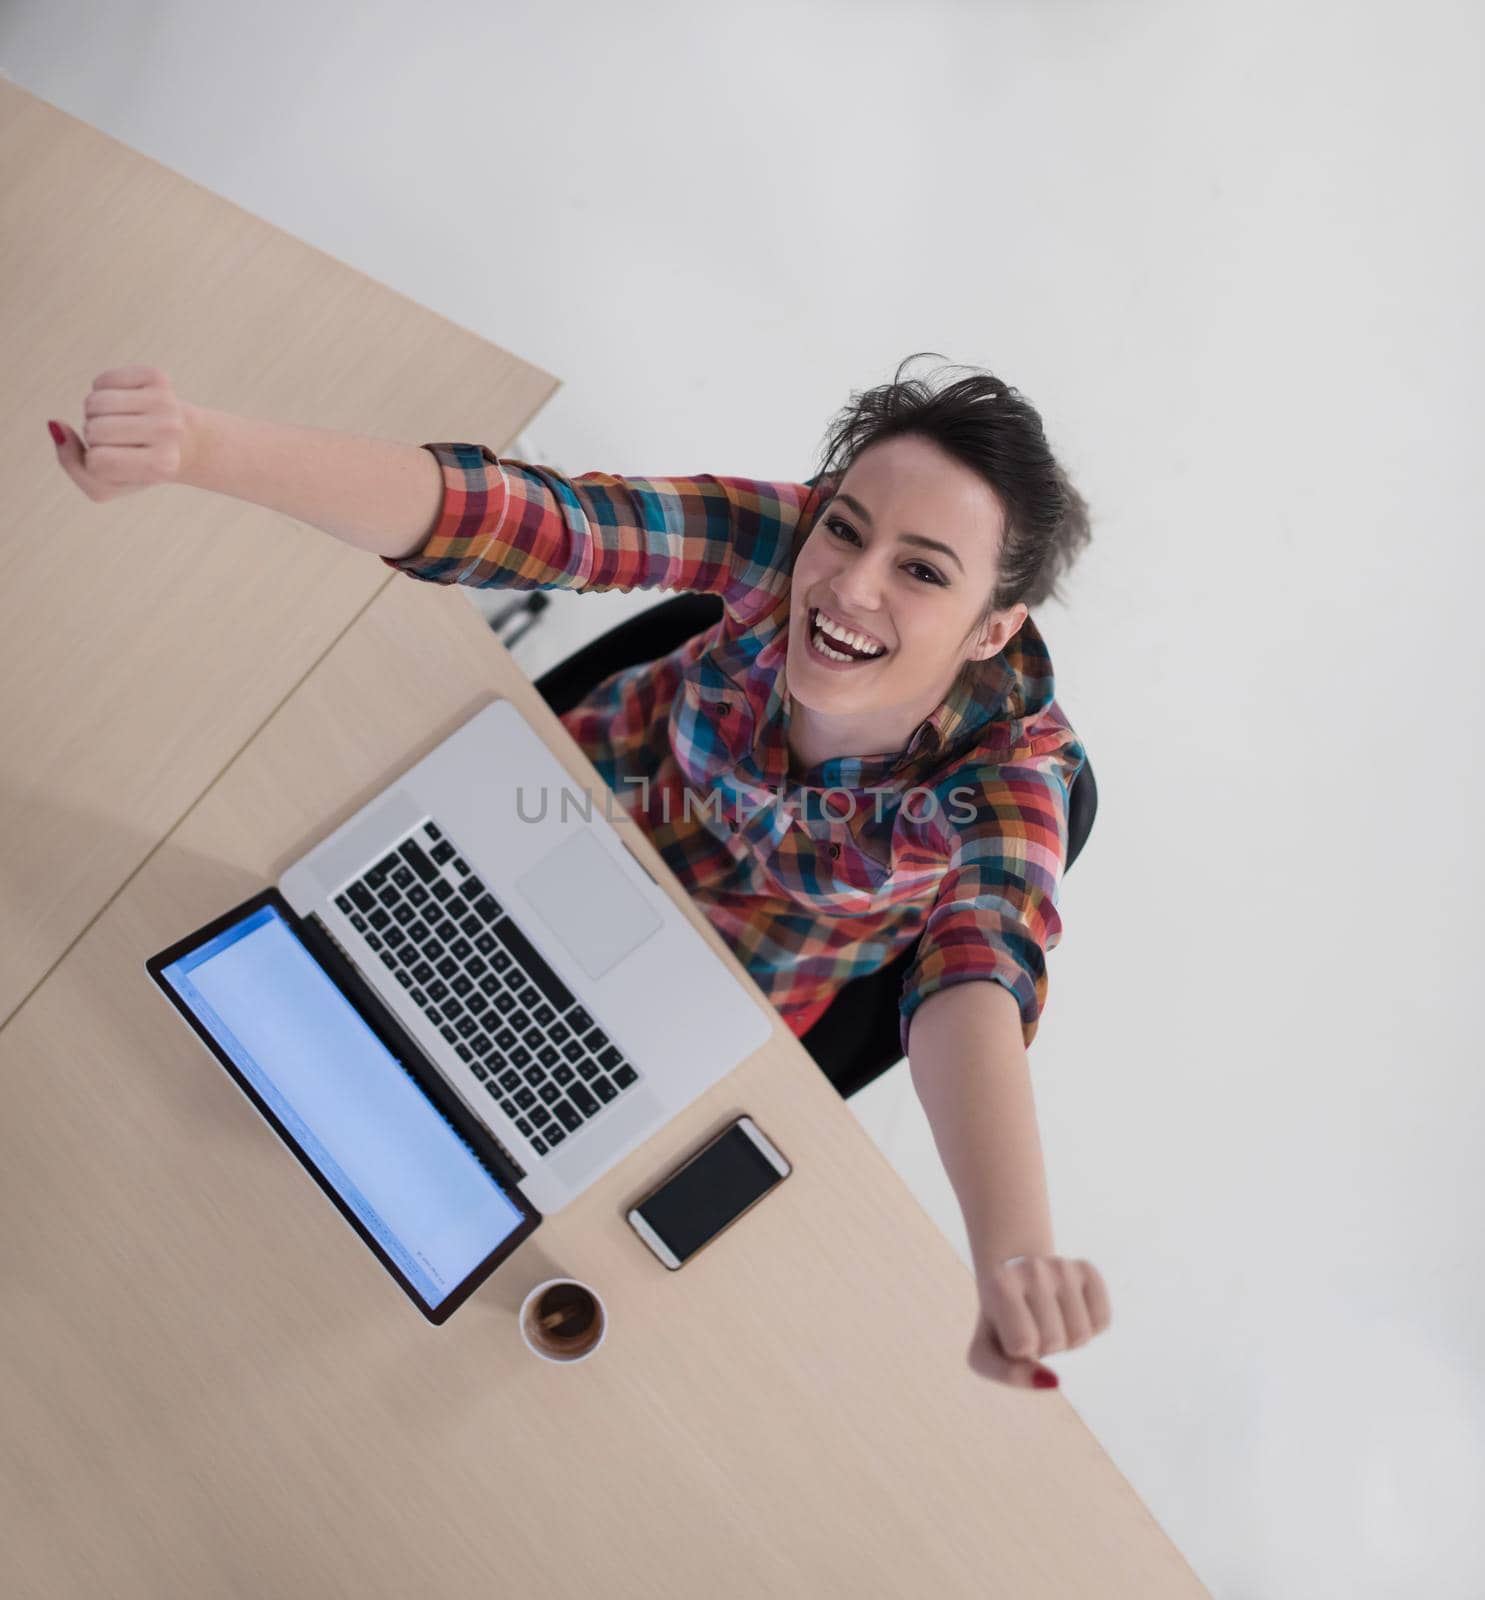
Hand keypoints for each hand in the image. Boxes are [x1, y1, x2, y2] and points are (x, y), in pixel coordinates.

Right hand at [50, 364, 193, 502]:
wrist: (181, 442)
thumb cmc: (137, 467)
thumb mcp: (104, 483)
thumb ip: (71, 465)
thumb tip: (55, 424)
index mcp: (162, 466)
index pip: (97, 462)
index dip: (95, 462)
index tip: (119, 463)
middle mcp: (170, 432)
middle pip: (94, 430)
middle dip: (94, 437)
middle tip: (120, 441)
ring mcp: (166, 402)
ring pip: (94, 402)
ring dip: (94, 413)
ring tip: (119, 422)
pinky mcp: (156, 376)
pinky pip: (102, 380)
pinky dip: (102, 392)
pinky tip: (124, 404)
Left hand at [966, 1254, 1111, 1388]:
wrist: (1010, 1274)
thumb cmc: (999, 1323)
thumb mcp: (986, 1353)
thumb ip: (1008, 1374)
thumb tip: (1055, 1381)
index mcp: (1000, 1284)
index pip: (1023, 1345)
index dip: (1020, 1351)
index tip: (1011, 1332)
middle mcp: (1032, 1268)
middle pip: (1055, 1342)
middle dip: (1045, 1347)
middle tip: (1031, 1324)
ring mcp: (1061, 1265)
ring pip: (1082, 1335)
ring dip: (1068, 1339)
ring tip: (1048, 1318)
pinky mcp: (1087, 1269)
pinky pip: (1103, 1320)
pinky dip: (1090, 1327)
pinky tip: (1069, 1310)